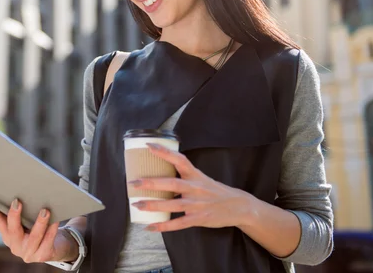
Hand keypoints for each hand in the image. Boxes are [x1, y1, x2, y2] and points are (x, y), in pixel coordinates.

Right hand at [0, 200, 75, 262]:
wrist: (52, 249)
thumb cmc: (36, 231)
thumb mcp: (24, 225)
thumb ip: (18, 214)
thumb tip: (17, 191)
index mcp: (8, 237)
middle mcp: (16, 246)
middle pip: (13, 230)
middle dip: (14, 216)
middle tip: (17, 202)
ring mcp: (29, 252)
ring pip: (34, 236)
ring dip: (39, 223)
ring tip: (45, 211)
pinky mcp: (43, 255)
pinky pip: (48, 241)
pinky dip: (52, 230)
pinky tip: (55, 221)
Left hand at [128, 143, 252, 232]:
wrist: (238, 207)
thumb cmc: (215, 191)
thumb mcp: (201, 178)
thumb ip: (183, 176)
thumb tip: (158, 173)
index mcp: (195, 175)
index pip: (179, 159)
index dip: (164, 152)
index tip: (148, 145)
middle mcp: (195, 188)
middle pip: (171, 184)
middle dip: (151, 183)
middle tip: (133, 182)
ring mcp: (197, 204)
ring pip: (172, 205)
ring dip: (153, 205)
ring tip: (137, 205)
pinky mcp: (199, 219)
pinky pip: (179, 223)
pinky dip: (164, 226)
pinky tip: (150, 226)